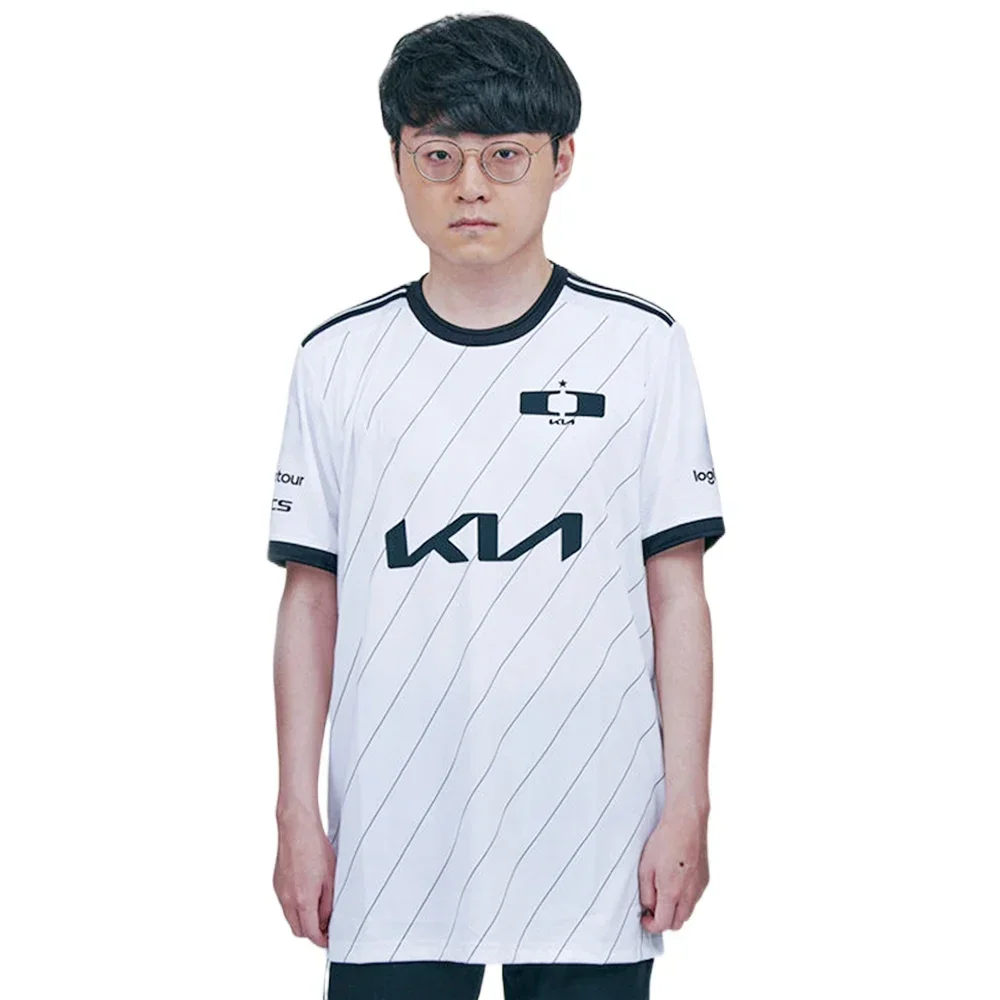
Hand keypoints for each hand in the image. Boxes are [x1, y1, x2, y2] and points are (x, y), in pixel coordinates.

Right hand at [273, 812, 336, 946]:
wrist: (297, 829)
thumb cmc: (316, 848)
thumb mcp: (330, 879)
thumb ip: (327, 904)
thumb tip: (326, 921)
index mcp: (303, 900)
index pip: (310, 933)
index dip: (321, 940)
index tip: (329, 940)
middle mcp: (288, 900)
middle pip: (298, 929)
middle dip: (311, 932)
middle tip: (325, 926)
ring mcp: (280, 892)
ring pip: (290, 917)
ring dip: (303, 919)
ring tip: (318, 906)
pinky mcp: (276, 883)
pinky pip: (285, 904)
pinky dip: (295, 906)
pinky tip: (307, 893)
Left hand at [637, 806, 708, 932]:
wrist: (687, 822)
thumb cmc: (664, 841)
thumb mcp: (646, 867)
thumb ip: (646, 893)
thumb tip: (649, 908)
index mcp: (672, 892)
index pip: (663, 924)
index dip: (651, 926)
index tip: (645, 919)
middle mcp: (689, 894)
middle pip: (677, 923)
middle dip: (664, 921)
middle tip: (653, 907)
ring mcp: (699, 888)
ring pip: (687, 913)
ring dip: (675, 911)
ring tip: (663, 892)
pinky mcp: (705, 880)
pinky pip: (694, 899)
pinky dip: (685, 899)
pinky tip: (676, 881)